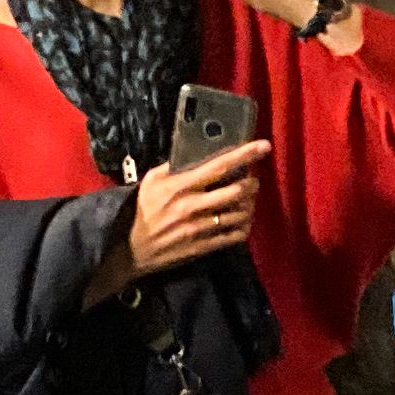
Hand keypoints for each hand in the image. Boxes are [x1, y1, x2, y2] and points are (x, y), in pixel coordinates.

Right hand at [94, 138, 269, 297]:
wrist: (129, 249)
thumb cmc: (140, 211)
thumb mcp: (150, 181)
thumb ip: (172, 167)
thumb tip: (192, 153)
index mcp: (181, 186)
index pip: (220, 166)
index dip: (245, 154)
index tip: (264, 146)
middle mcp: (194, 206)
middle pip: (237, 191)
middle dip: (252, 183)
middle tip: (253, 179)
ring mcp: (200, 228)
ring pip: (240, 214)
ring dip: (250, 205)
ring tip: (248, 200)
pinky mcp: (202, 246)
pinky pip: (234, 236)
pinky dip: (244, 227)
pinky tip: (243, 221)